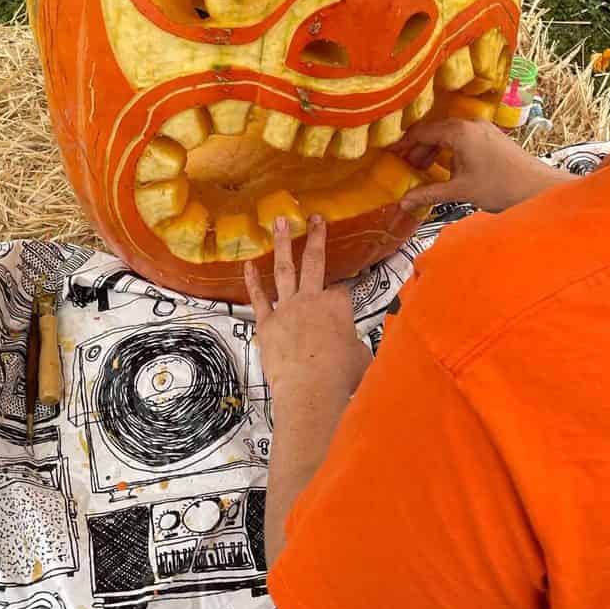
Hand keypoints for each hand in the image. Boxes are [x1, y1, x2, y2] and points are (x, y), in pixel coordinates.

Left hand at [244, 216, 370, 403]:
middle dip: (317, 238)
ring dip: (283, 244)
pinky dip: (253, 281)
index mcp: (338, 306)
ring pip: (285, 269)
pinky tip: (248, 264)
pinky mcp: (267, 323)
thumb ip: (354, 344)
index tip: (342, 309)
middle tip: (315, 218)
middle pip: (315, 262)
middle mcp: (312, 300)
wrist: (310, 390)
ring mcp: (287, 309)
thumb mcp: (361, 356)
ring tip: (279, 223)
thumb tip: (355, 348)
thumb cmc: (340, 376)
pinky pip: (259, 297)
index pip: (342, 292)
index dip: (342, 299)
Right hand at [400, 117, 571, 214]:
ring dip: (435, 151)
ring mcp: (484, 129)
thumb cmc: (501, 186)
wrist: (539, 189)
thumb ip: (429, 193)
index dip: (405, 144)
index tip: (391, 154)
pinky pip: (463, 138)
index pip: (422, 132)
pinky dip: (450, 151)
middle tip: (406, 166)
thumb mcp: (460, 190)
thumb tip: (403, 202)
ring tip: (424, 170)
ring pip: (450, 135)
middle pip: (435, 131)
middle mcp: (471, 124)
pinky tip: (447, 169)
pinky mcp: (493, 138)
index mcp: (459, 131)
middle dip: (419, 149)